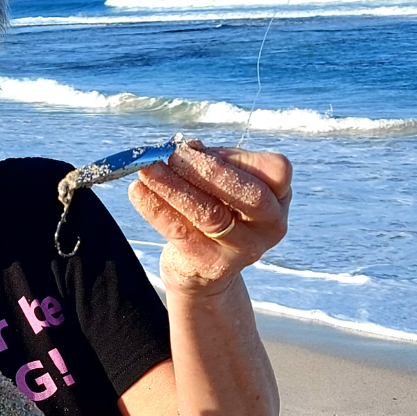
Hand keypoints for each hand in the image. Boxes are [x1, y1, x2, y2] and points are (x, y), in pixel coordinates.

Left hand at [128, 140, 291, 294]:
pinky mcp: (214, 265)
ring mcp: (244, 249)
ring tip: (147, 169)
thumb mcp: (222, 185)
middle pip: (247, 194)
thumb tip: (188, 147)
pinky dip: (156, 209)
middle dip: (207, 171)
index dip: (237, 156)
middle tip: (174, 155)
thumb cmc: (216, 210)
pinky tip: (138, 191)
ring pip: (210, 213)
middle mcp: (270, 225)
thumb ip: (211, 163)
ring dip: (174, 186)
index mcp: (278, 197)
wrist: (203, 268)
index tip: (197, 148)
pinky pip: (182, 232)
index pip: (275, 170)